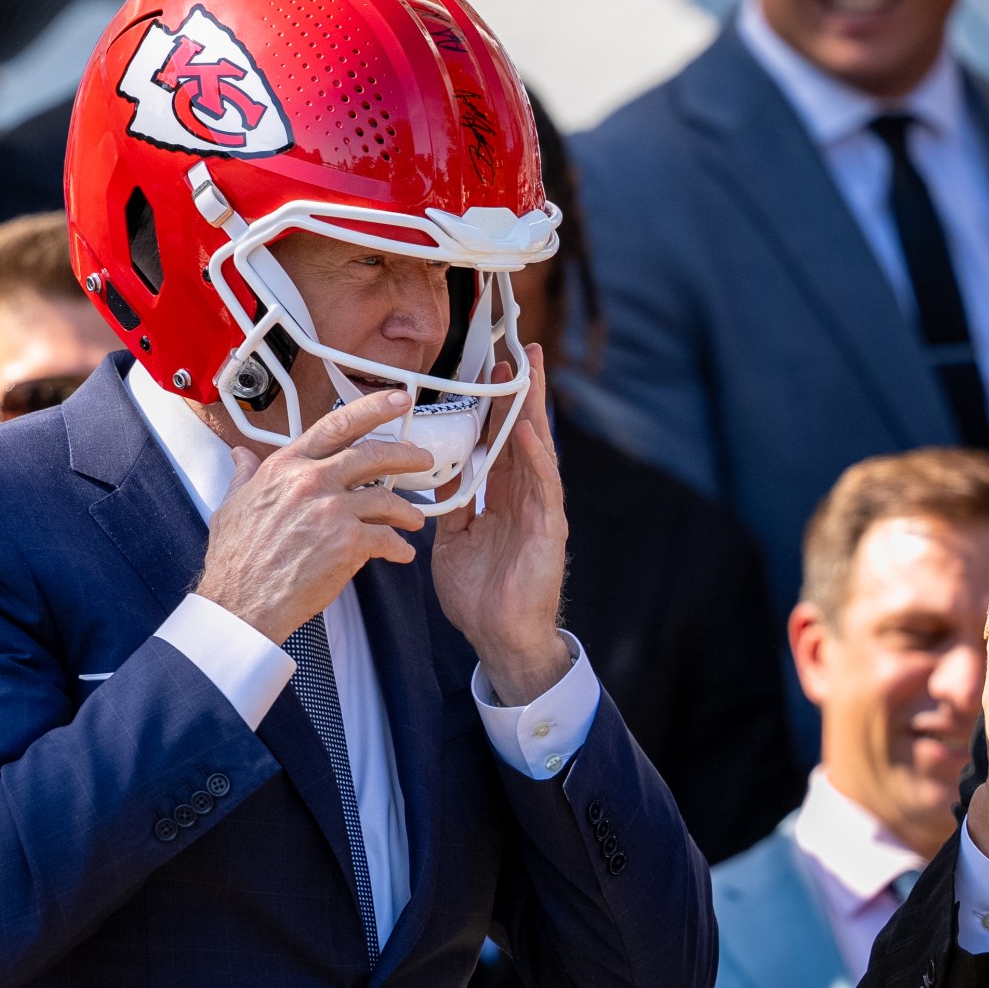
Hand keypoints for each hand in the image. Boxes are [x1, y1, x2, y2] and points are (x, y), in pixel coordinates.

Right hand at [196, 386, 428, 643]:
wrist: (242, 601)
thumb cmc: (236, 559)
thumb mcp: (232, 505)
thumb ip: (245, 476)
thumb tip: (241, 456)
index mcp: (286, 467)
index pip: (337, 424)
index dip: (374, 408)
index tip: (398, 401)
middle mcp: (312, 480)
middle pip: (373, 455)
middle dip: (407, 454)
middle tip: (423, 459)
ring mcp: (332, 510)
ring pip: (386, 498)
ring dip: (407, 510)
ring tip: (414, 519)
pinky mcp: (348, 542)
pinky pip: (387, 537)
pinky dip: (399, 547)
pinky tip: (401, 552)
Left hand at [431, 344, 570, 704]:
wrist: (499, 638)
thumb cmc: (480, 596)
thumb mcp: (454, 541)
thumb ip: (453, 504)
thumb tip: (439, 472)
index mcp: (501, 497)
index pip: (499, 441)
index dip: (495, 406)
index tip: (488, 370)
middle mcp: (524, 497)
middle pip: (523, 433)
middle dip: (520, 392)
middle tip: (518, 349)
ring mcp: (539, 510)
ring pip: (537, 449)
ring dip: (533, 409)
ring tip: (527, 372)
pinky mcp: (549, 529)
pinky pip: (543, 486)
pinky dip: (536, 456)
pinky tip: (529, 430)